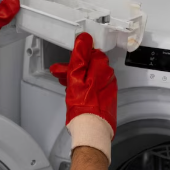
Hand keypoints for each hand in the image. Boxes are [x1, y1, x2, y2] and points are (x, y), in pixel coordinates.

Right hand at [49, 33, 117, 161]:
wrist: (92, 129)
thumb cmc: (83, 107)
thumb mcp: (76, 77)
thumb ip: (80, 56)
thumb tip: (84, 40)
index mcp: (102, 69)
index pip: (91, 53)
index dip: (76, 56)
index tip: (67, 61)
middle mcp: (108, 78)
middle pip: (90, 67)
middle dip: (74, 69)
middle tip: (61, 73)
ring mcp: (109, 90)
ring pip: (91, 78)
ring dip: (78, 78)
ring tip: (65, 84)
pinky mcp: (107, 100)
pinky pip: (95, 88)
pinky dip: (84, 88)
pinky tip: (75, 93)